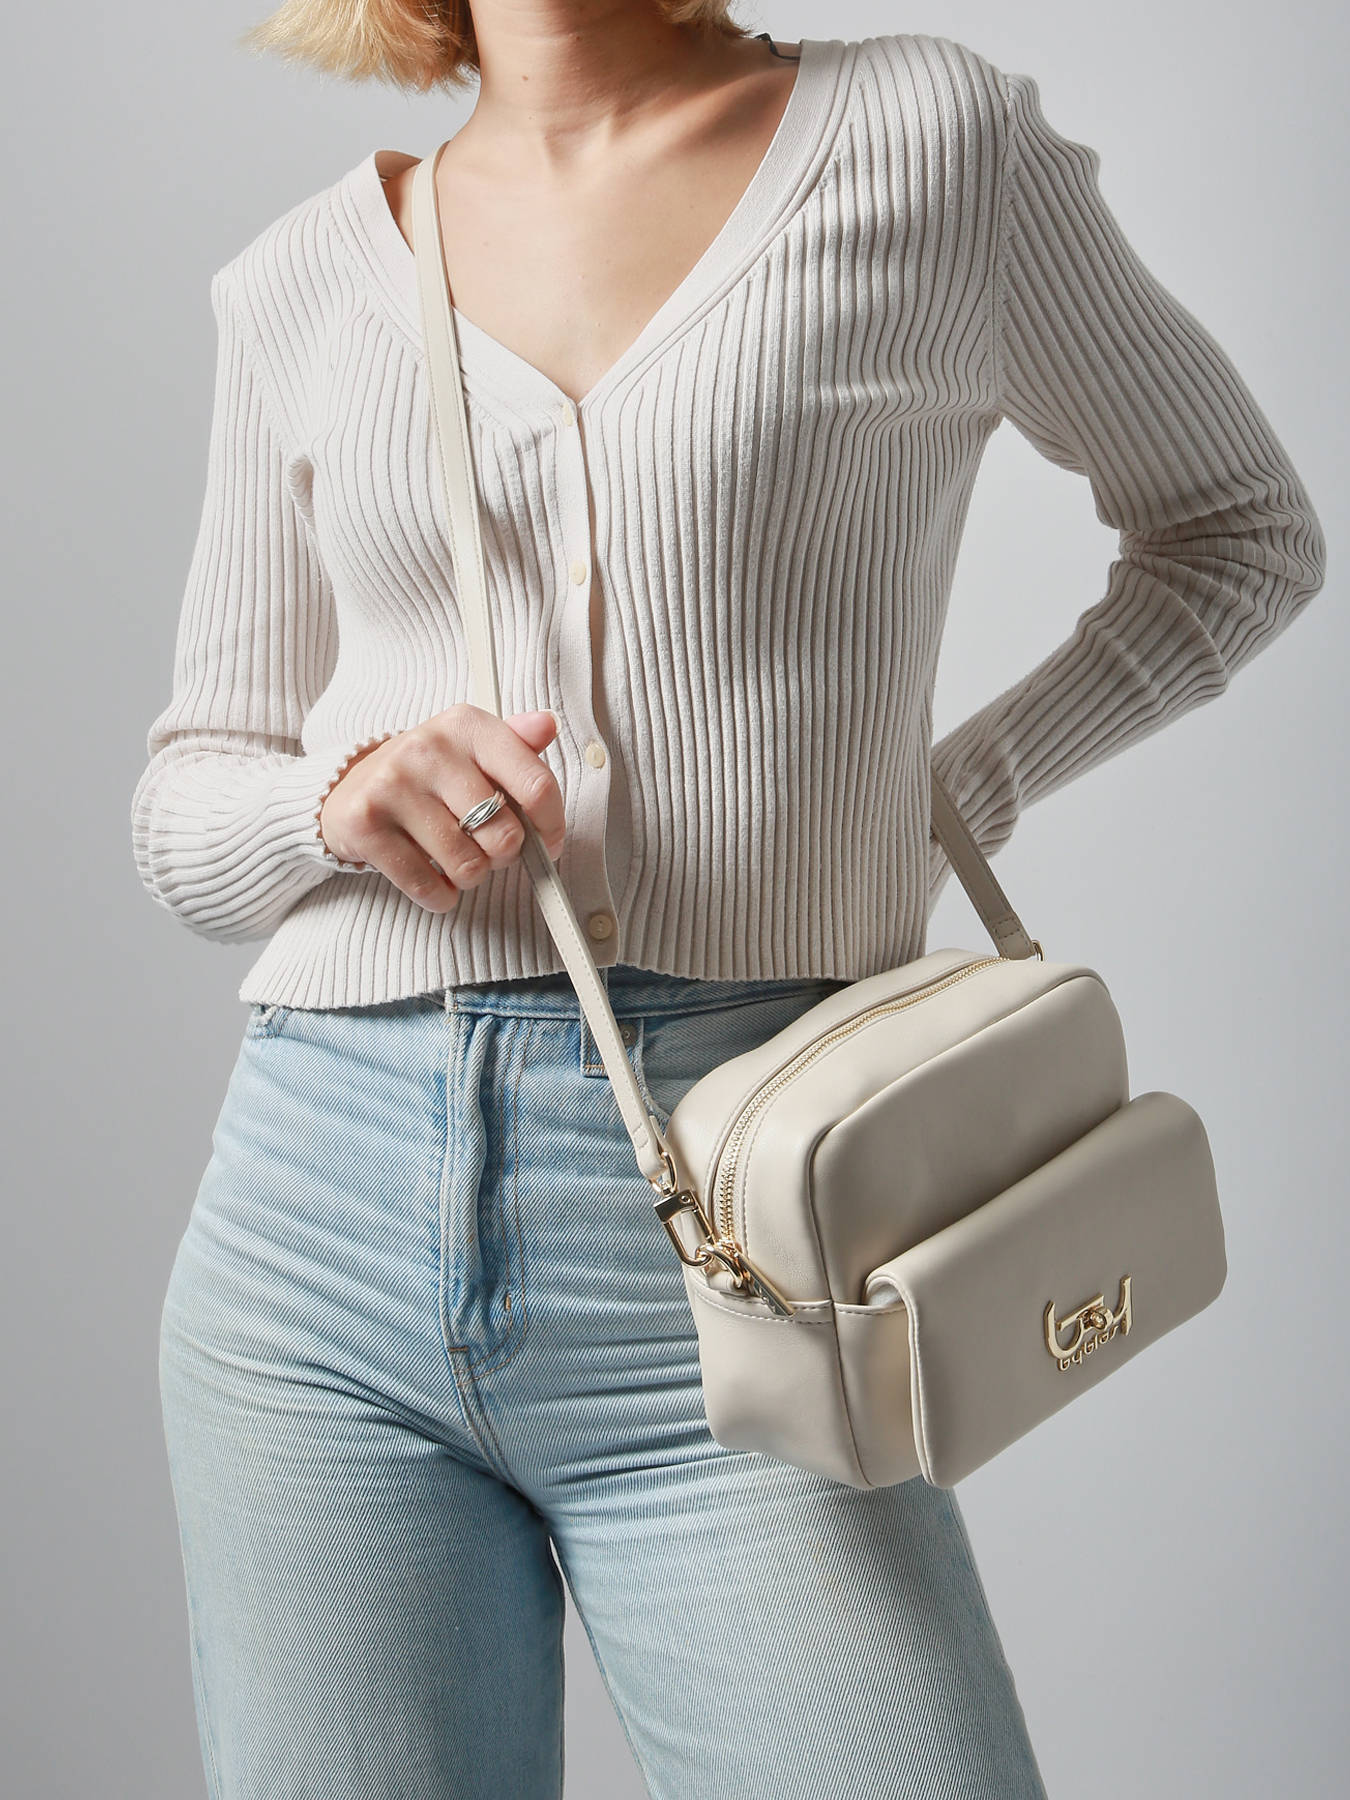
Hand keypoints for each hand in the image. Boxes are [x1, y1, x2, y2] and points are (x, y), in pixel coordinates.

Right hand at [318, 705, 564, 911]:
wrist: (349, 789)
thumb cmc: (428, 776)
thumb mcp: (472, 749)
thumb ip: (516, 744)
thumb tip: (547, 725)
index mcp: (466, 726)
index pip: (535, 785)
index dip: (551, 825)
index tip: (546, 841)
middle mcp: (429, 750)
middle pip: (505, 834)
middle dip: (503, 855)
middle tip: (487, 847)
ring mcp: (393, 786)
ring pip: (468, 867)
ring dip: (470, 876)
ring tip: (454, 857)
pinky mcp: (366, 825)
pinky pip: (429, 887)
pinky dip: (440, 895)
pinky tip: (433, 877)